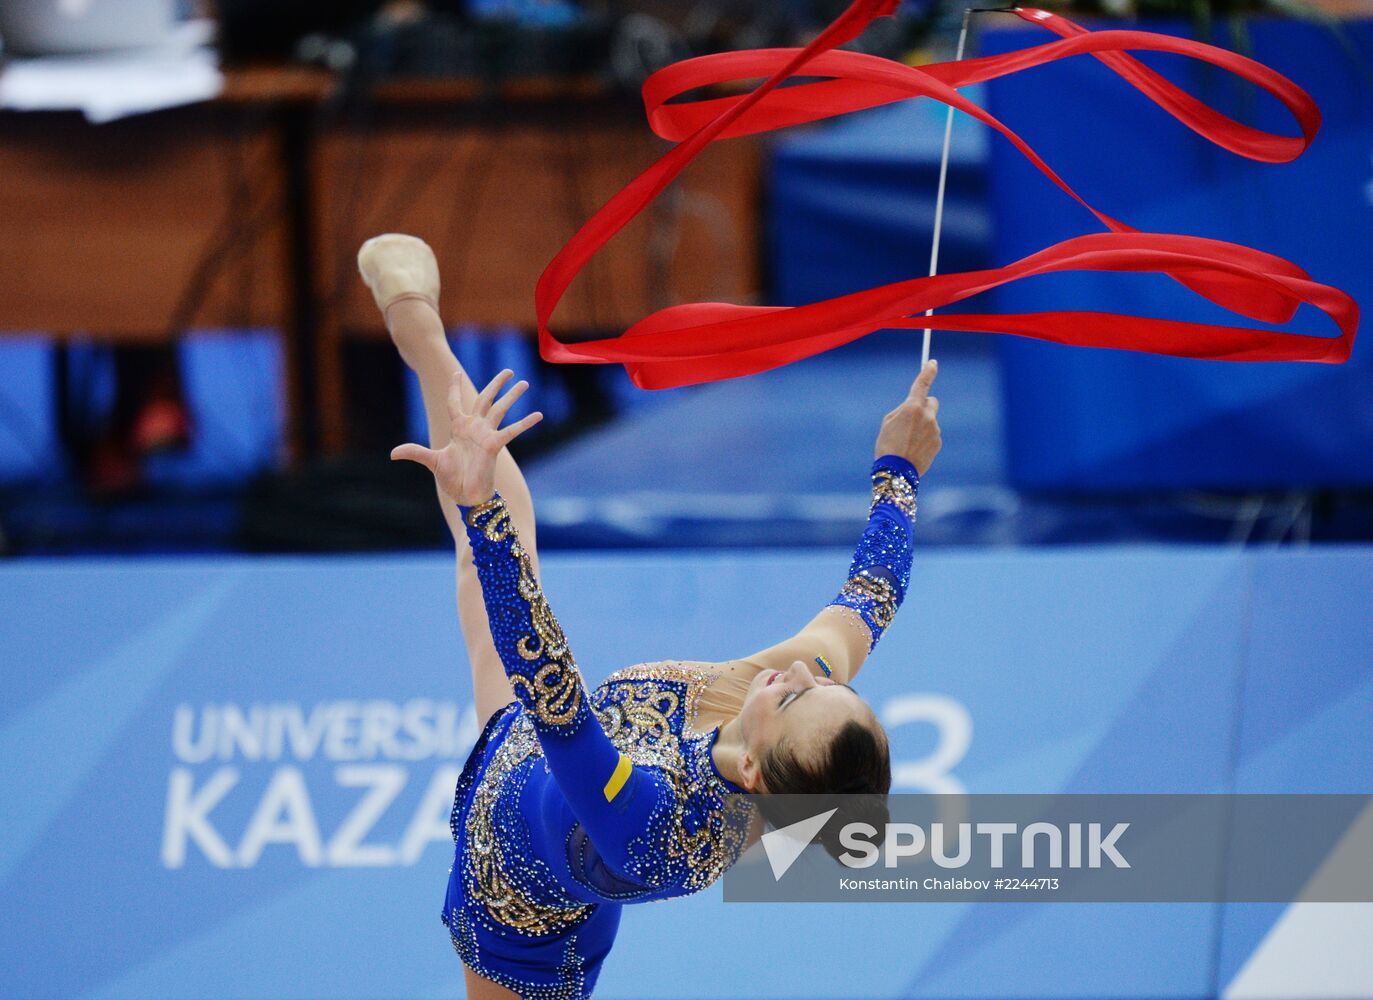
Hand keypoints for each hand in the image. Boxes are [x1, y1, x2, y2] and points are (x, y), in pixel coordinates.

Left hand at [390, 369, 542, 504]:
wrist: (464, 495)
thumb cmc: (450, 479)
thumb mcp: (431, 461)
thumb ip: (414, 452)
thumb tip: (392, 454)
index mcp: (458, 427)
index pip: (455, 402)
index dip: (454, 387)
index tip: (456, 372)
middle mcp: (474, 428)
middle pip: (485, 399)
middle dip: (496, 384)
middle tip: (509, 371)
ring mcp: (486, 435)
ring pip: (500, 409)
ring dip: (512, 396)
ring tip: (525, 383)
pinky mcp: (495, 445)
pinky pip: (511, 431)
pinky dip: (525, 423)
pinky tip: (538, 415)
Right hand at [873, 359, 940, 473]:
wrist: (896, 472)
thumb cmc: (887, 445)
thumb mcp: (888, 422)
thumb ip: (903, 410)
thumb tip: (915, 408)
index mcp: (912, 407)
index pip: (922, 384)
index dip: (928, 371)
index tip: (933, 363)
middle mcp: (927, 416)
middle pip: (931, 401)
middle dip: (924, 406)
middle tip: (911, 418)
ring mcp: (934, 429)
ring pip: (930, 420)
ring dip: (922, 426)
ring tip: (908, 441)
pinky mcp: (938, 442)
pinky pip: (932, 434)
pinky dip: (925, 438)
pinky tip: (914, 449)